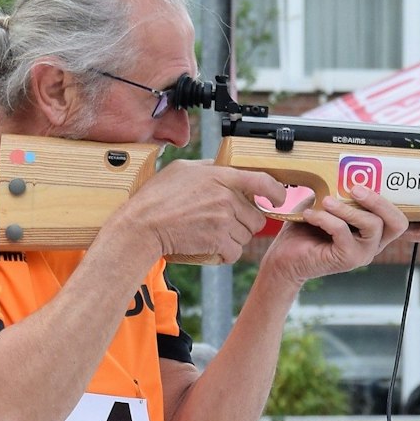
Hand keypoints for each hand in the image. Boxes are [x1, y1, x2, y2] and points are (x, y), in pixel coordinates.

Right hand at [115, 161, 277, 264]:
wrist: (142, 226)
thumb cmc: (155, 197)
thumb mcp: (182, 169)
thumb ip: (207, 167)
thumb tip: (221, 167)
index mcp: (221, 176)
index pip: (263, 181)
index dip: (276, 192)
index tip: (278, 199)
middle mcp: (226, 198)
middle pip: (256, 217)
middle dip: (244, 222)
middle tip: (225, 223)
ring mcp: (223, 220)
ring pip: (246, 236)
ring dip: (234, 238)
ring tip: (212, 233)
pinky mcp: (217, 241)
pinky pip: (234, 252)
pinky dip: (226, 253)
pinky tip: (212, 247)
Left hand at [257, 186, 419, 283]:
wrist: (285, 258)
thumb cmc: (308, 228)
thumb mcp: (329, 202)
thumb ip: (346, 191)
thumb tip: (352, 167)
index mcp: (377, 229)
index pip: (412, 228)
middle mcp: (376, 242)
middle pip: (398, 221)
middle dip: (381, 201)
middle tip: (359, 188)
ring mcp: (364, 253)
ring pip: (374, 227)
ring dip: (351, 209)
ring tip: (329, 201)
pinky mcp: (346, 260)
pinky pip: (344, 234)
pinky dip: (328, 220)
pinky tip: (314, 215)